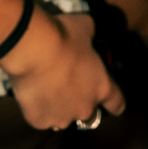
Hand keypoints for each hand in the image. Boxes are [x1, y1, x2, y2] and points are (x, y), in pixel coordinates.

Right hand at [1, 10, 126, 131]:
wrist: (31, 49)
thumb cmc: (63, 35)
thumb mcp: (85, 27)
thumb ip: (91, 37)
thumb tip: (88, 35)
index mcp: (102, 87)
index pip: (117, 104)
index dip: (114, 101)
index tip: (109, 100)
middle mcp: (85, 108)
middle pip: (89, 115)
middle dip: (80, 103)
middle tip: (67, 86)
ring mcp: (61, 118)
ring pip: (62, 118)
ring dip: (58, 107)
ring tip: (44, 89)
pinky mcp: (39, 121)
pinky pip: (40, 117)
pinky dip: (36, 108)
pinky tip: (30, 93)